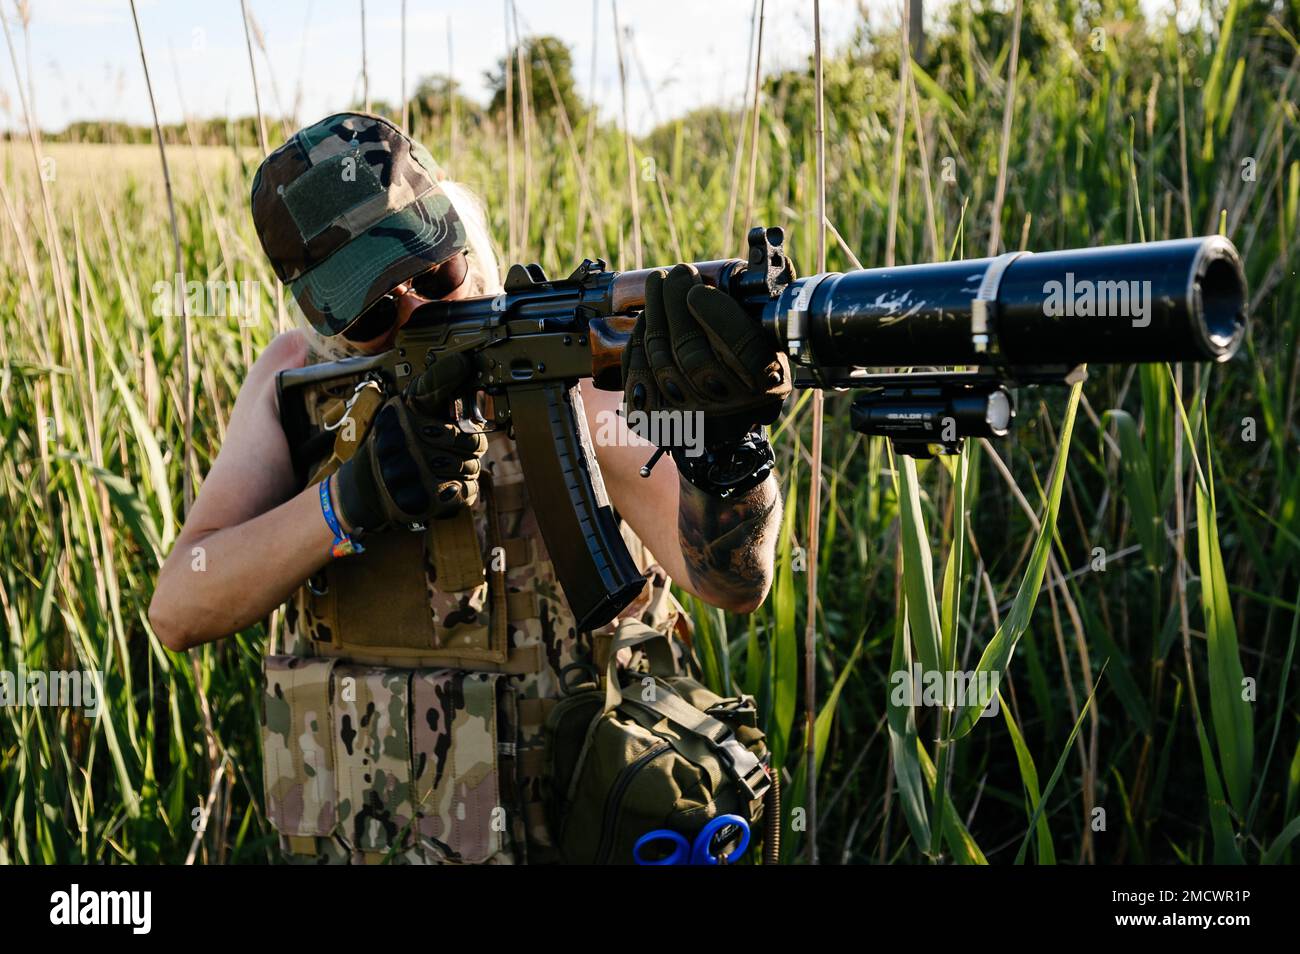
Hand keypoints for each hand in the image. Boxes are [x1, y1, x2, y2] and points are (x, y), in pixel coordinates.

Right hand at [333, 352, 487, 532]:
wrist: (369, 488)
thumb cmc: (397, 444)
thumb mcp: (406, 411)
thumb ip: (434, 389)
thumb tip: (462, 362)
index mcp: (402, 414)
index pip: (433, 389)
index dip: (451, 376)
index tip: (465, 364)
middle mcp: (404, 439)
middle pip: (471, 441)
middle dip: (472, 446)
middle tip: (459, 448)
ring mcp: (413, 471)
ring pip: (471, 467)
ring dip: (467, 470)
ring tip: (448, 468)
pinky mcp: (422, 500)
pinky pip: (467, 491)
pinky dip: (464, 490)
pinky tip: (448, 485)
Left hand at [621, 263, 790, 444]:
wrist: (721, 425)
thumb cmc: (747, 370)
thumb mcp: (772, 344)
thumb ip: (768, 307)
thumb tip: (774, 260)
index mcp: (764, 383)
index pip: (744, 352)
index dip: (718, 318)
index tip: (701, 290)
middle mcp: (726, 404)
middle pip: (693, 354)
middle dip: (678, 305)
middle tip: (679, 273)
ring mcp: (687, 412)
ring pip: (662, 359)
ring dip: (656, 313)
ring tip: (659, 282)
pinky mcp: (653, 413)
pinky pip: (638, 371)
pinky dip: (639, 339)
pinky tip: (646, 316)